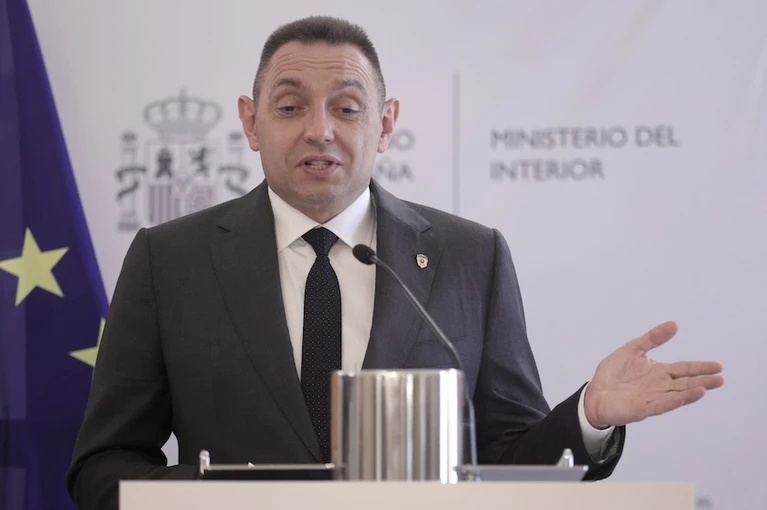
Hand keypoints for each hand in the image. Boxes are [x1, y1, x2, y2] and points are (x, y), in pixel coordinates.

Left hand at [584, 321, 723, 428]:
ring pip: (676, 395)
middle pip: (685, 383)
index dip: (700, 367)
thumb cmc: (613, 374)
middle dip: (703, 380)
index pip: (684, 368)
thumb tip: (674, 324)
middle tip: (720, 378)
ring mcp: (652, 398)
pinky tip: (683, 398)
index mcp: (659, 372)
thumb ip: (652, 338)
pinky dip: (672, 402)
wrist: (594, 393)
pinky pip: (660, 405)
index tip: (718, 366)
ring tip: (706, 388)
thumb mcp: (632, 349)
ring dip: (690, 392)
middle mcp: (660, 386)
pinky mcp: (642, 409)